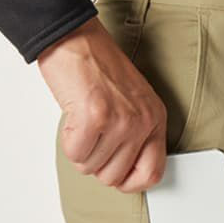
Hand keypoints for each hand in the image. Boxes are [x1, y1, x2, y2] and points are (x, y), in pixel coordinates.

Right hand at [38, 16, 166, 192]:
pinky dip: (68, 141)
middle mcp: (143, 122)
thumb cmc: (100, 70)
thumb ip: (136, 137)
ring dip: (80, 150)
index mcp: (155, 119)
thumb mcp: (134, 103)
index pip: (153, 173)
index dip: (130, 183)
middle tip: (92, 138)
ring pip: (91, 167)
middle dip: (96, 163)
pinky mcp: (95, 116)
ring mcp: (121, 120)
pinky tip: (74, 118)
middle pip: (115, 177)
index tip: (116, 174)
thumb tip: (124, 174)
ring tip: (83, 122)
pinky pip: (75, 154)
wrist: (77, 39)